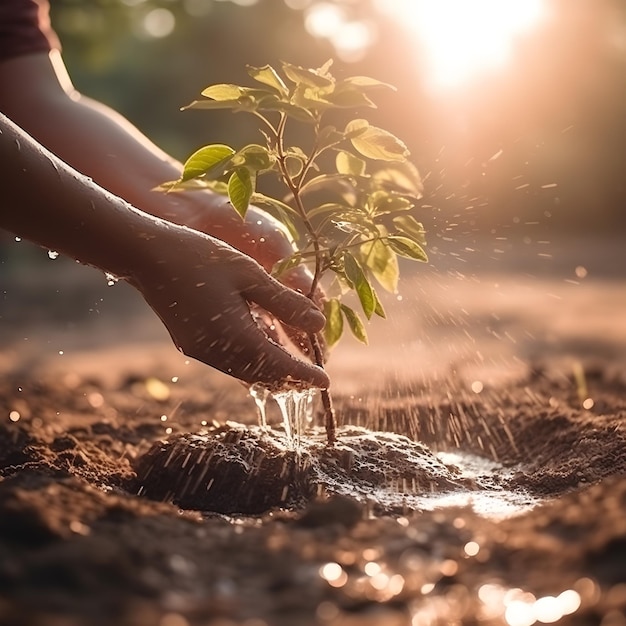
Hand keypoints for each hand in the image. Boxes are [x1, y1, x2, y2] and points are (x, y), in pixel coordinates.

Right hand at [128, 225, 328, 388]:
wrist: (146, 256)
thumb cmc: (201, 258)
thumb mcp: (250, 275)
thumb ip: (285, 302)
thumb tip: (318, 324)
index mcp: (235, 336)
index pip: (279, 366)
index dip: (304, 375)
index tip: (326, 382)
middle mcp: (216, 352)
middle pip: (262, 376)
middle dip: (290, 379)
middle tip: (314, 379)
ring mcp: (200, 350)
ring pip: (244, 372)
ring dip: (270, 373)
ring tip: (294, 368)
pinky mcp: (191, 343)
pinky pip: (229, 362)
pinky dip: (251, 363)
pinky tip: (262, 351)